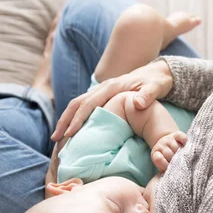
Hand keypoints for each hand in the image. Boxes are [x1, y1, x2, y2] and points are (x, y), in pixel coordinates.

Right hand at [51, 60, 173, 140]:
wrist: (157, 73)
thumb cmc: (156, 82)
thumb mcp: (156, 87)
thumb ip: (147, 95)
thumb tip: (137, 104)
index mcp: (112, 87)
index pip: (89, 104)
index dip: (78, 119)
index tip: (70, 134)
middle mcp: (103, 88)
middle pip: (77, 103)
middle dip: (65, 121)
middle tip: (56, 139)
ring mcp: (102, 92)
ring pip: (78, 105)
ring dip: (67, 120)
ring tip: (58, 138)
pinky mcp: (103, 97)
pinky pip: (85, 107)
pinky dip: (75, 118)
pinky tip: (72, 132)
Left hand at [151, 131, 187, 172]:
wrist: (168, 144)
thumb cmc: (167, 160)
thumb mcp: (163, 166)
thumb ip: (166, 171)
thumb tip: (173, 177)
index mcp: (156, 154)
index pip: (158, 159)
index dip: (165, 165)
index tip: (171, 169)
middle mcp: (161, 145)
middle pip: (168, 154)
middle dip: (175, 160)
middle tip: (180, 164)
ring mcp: (168, 139)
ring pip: (175, 147)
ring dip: (181, 152)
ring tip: (185, 157)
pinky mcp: (176, 134)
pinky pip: (181, 136)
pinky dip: (184, 140)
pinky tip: (186, 144)